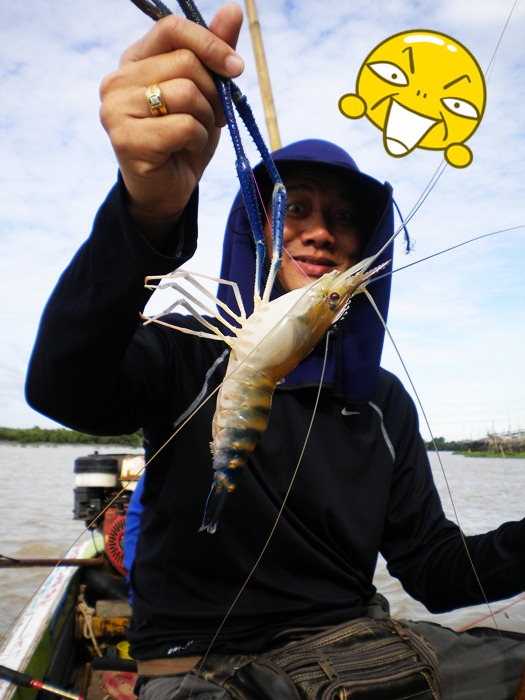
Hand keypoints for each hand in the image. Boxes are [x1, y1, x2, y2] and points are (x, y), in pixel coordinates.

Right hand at [99, 2, 243, 241]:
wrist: (167, 191)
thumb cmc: (184, 140)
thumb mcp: (205, 94)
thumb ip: (215, 54)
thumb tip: (234, 9)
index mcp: (135, 60)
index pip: (173, 29)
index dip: (211, 44)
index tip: (236, 68)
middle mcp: (117, 80)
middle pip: (186, 63)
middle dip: (212, 94)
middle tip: (211, 118)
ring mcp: (116, 110)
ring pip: (186, 93)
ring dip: (205, 119)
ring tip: (194, 136)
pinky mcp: (125, 139)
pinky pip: (183, 126)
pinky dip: (197, 141)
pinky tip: (184, 151)